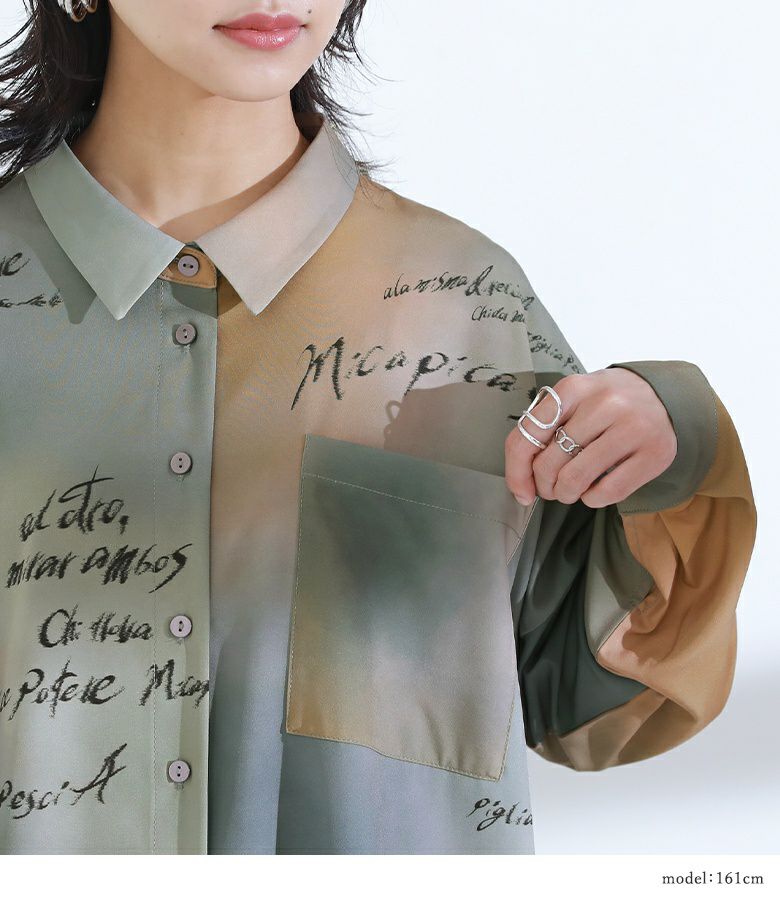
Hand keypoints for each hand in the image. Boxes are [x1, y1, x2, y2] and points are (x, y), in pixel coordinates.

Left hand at [505, 368, 677, 507]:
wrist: (663, 395)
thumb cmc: (606, 403)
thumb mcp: (573, 400)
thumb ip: (544, 429)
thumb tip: (521, 483)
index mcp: (573, 389)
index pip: (527, 436)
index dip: (516, 472)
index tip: (522, 491)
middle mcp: (604, 404)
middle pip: (550, 462)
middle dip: (544, 486)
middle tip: (552, 488)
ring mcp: (632, 428)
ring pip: (576, 479)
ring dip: (566, 494)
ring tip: (570, 490)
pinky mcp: (654, 453)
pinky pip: (608, 492)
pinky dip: (593, 499)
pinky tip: (595, 489)